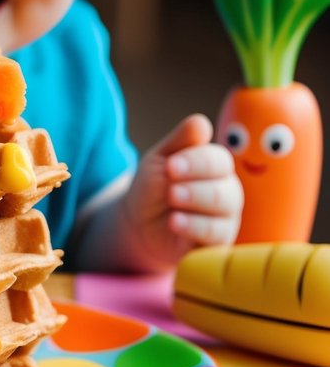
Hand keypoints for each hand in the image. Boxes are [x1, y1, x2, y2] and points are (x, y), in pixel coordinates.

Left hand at [123, 114, 243, 266]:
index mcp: (216, 167)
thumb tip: (200, 122)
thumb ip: (180, 142)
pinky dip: (196, 229)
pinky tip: (174, 223)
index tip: (170, 166)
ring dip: (197, 207)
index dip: (196, 162)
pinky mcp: (218, 244)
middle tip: (171, 190)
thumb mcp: (159, 160)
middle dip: (197, 189)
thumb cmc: (153, 186)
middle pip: (227, 189)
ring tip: (172, 204)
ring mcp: (225, 219)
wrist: (139, 224)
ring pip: (225, 213)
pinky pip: (217, 238)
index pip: (218, 161)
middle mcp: (227, 191)